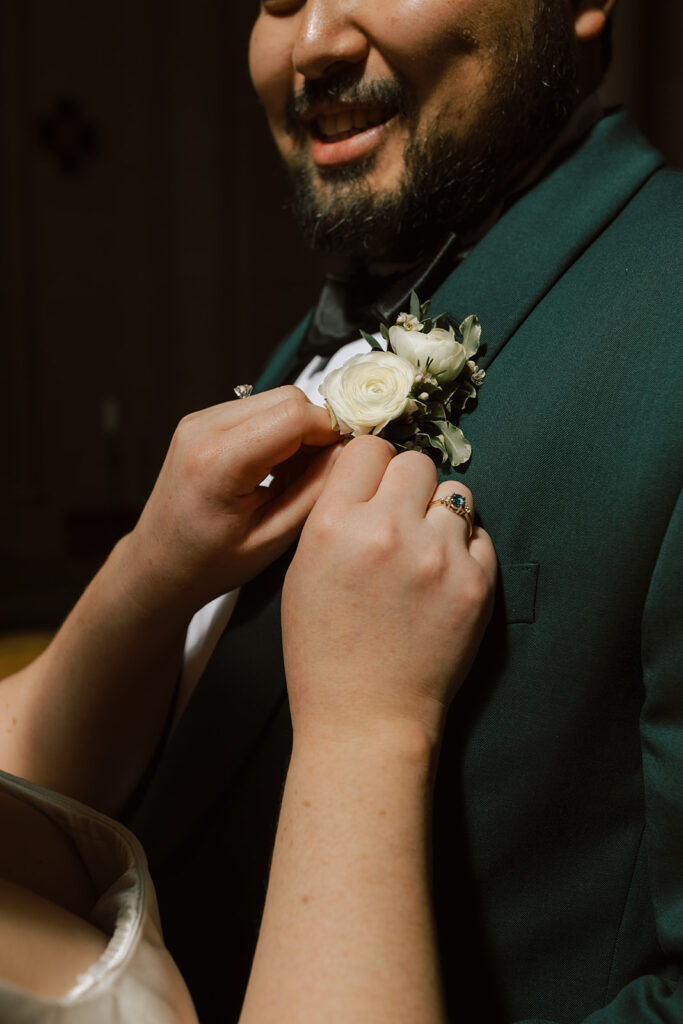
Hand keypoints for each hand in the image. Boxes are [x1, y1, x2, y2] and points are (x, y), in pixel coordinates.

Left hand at [120, 387, 340, 620]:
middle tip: (323, 470)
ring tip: (294, 475)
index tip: (348, 457)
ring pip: (275, 399)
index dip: (332, 430)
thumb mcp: (272, 539)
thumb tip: (350, 453)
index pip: (295, 415)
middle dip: (316, 429)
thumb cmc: (208, 563)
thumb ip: (315, 492)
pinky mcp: (202, 421)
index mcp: (218, 462)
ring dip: (298, 430)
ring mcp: (199, 421)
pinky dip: (278, 431)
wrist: (158, 564)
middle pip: (288, 398)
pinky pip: (258, 408)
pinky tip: (275, 468)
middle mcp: (203, 430)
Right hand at [282, 435, 496, 747]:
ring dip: (441, 515)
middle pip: (416, 462)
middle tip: (401, 519)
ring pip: (455, 494)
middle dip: (408, 486)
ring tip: (425, 551)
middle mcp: (388, 530)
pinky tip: (443, 579)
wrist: (366, 717)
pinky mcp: (476, 583)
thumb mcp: (302, 572)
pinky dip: (465, 550)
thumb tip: (366, 474)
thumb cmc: (324, 651)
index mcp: (335, 524)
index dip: (372, 466)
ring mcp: (438, 556)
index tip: (374, 485)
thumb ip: (334, 515)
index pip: (369, 448)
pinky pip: (480, 535)